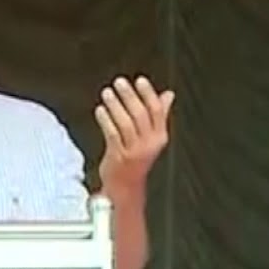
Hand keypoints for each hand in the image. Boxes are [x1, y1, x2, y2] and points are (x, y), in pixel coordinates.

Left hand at [96, 76, 172, 190]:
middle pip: (140, 115)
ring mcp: (134, 152)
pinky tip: (100, 110)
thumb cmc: (137, 158)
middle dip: (129, 96)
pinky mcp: (119, 157)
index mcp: (159, 137)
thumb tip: (168, 94)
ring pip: (125, 123)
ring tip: (107, 93)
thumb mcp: (152, 137)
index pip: (157, 111)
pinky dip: (105, 120)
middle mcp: (149, 144)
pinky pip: (112, 134)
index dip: (148, 94)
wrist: (126, 187)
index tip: (139, 80)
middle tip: (119, 82)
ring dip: (115, 106)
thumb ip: (160, 115)